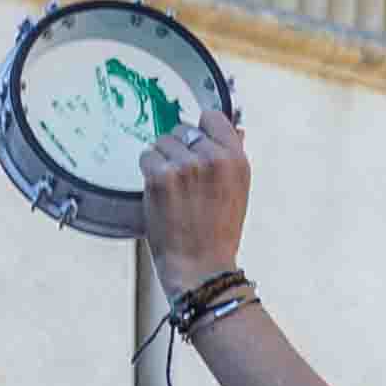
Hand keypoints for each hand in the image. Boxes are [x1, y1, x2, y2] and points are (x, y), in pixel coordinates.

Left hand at [134, 111, 252, 276]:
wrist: (201, 268)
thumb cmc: (218, 233)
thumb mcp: (238, 192)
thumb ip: (233, 157)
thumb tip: (236, 128)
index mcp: (237, 159)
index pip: (212, 117)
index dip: (201, 131)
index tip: (196, 148)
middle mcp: (214, 158)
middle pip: (183, 129)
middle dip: (179, 149)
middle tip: (183, 180)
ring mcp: (186, 166)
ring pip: (162, 142)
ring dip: (161, 160)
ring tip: (172, 189)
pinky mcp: (161, 177)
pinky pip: (147, 156)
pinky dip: (148, 171)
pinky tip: (159, 192)